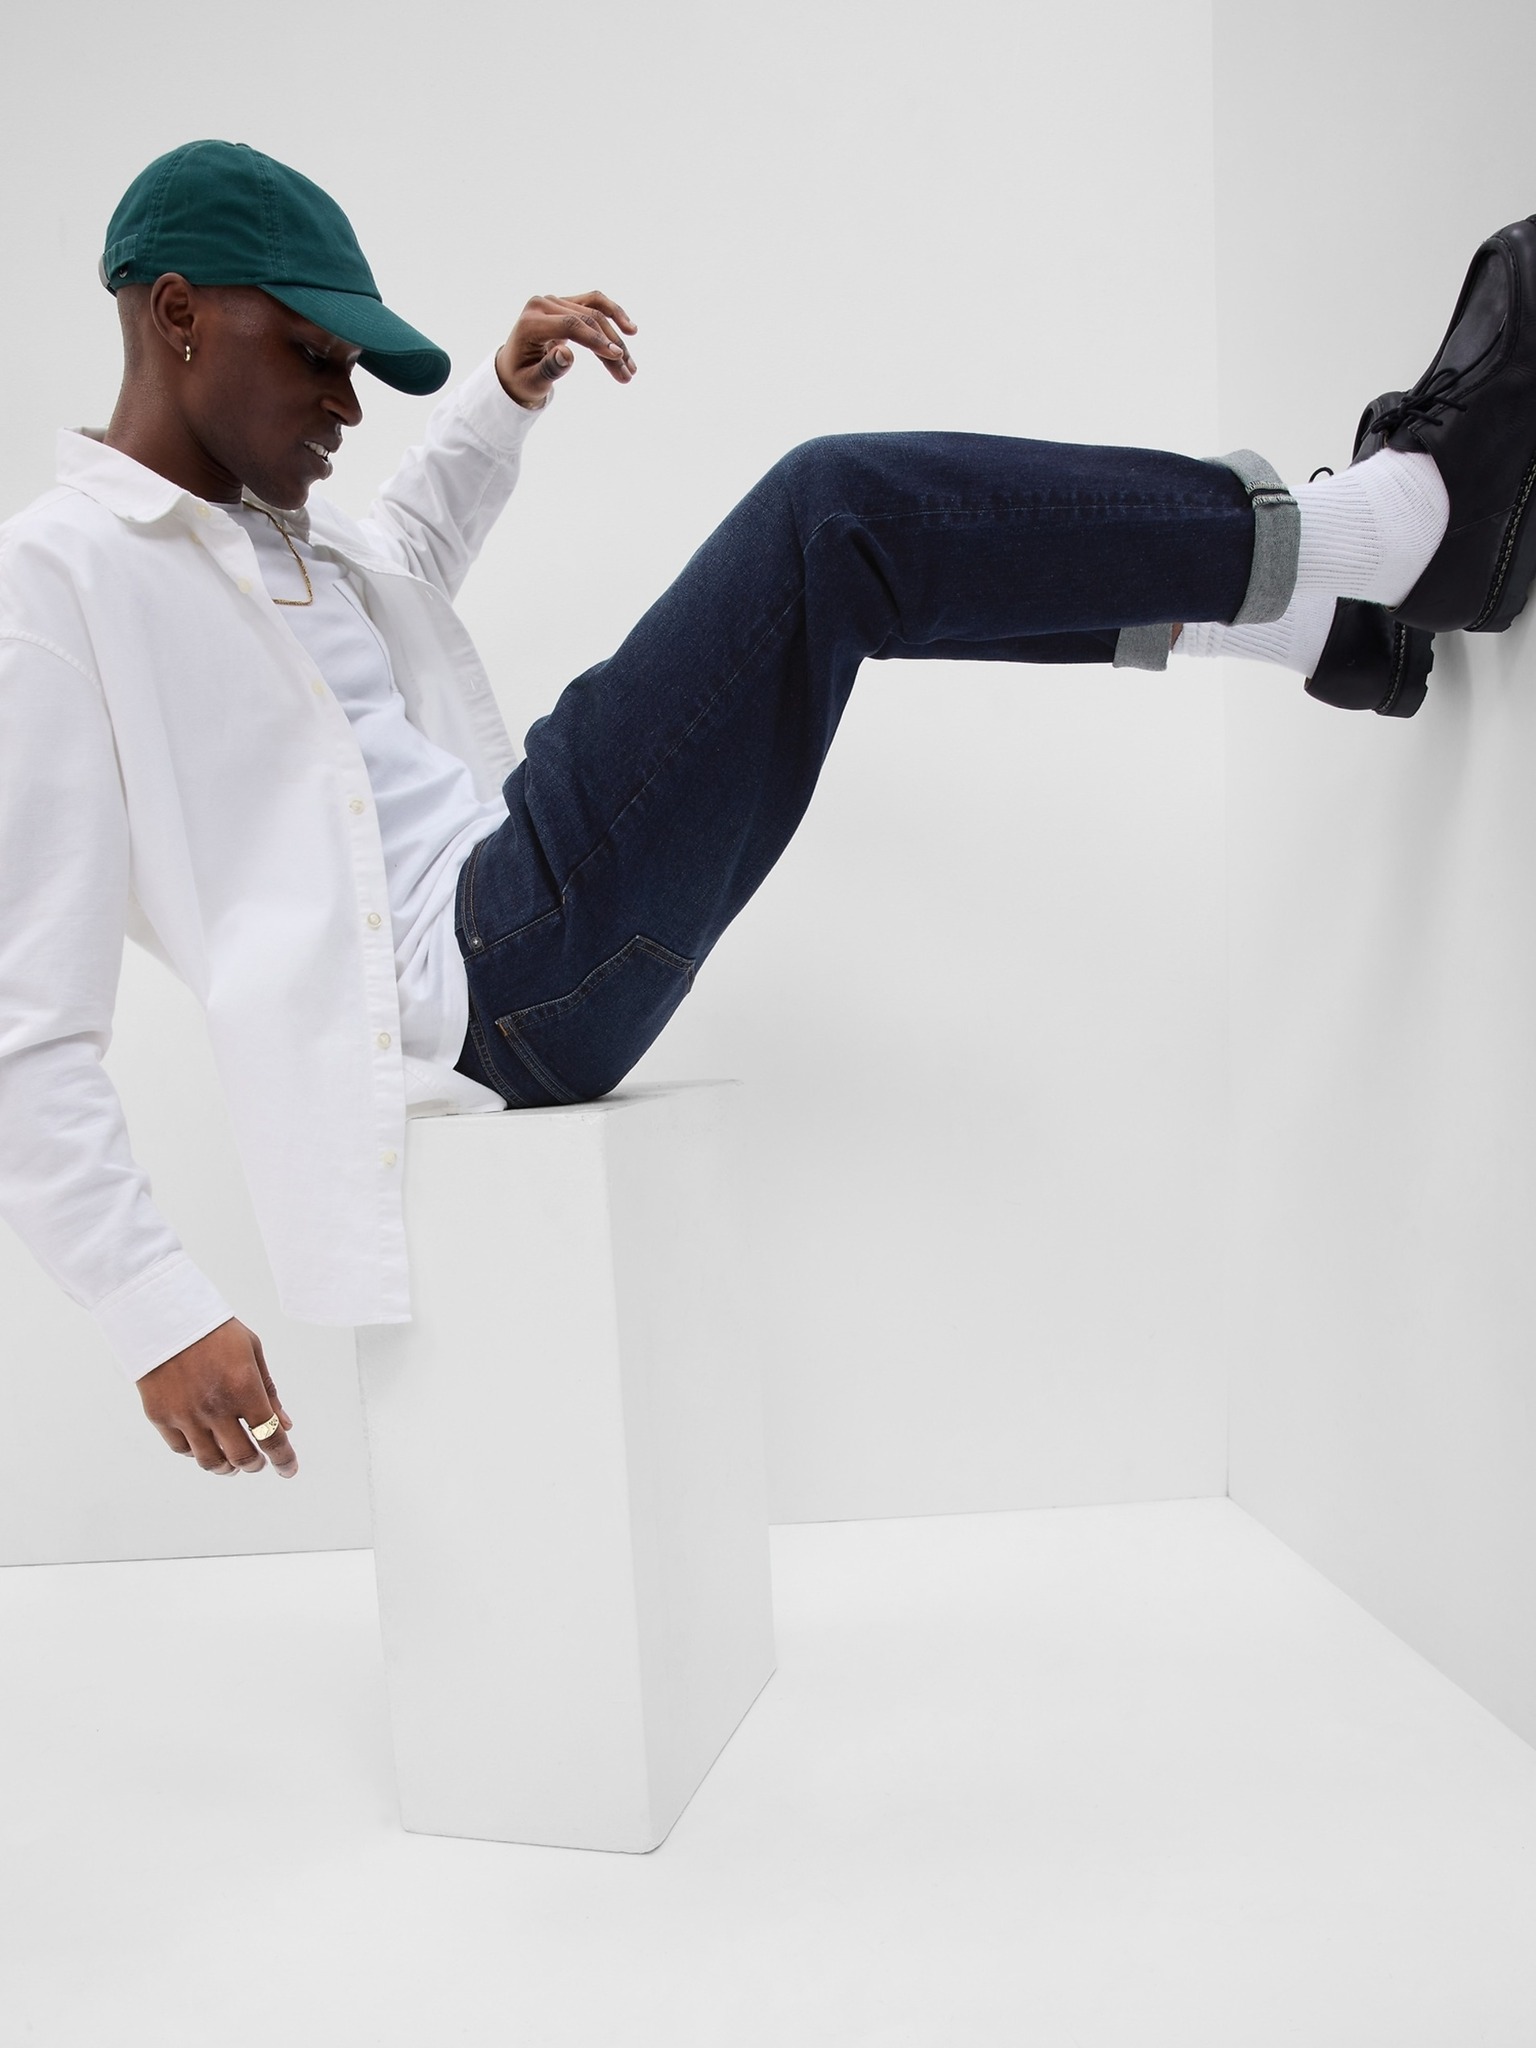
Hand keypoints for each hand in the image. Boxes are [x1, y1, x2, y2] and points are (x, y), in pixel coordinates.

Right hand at [138, 1318, 297, 1478]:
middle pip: (242, 1456)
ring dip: (227, 1467)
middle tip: (259, 1462)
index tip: (289, 1470)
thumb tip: (285, 1425)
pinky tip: (205, 1445)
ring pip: (210, 1461)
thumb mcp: (252, 1351)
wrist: (162, 1316)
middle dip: (255, 1465)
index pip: (270, 1436)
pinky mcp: (160, 1416)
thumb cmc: (214, 1330)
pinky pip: (182, 1449)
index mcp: (243, 1388)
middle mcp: (215, 1407)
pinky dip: (198, 1453)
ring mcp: (185, 1414)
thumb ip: (269, 1391)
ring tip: (233, 1462)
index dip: (284, 1459)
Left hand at [495, 291, 637, 408]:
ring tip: (631, 365)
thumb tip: (567, 354)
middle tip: (628, 374)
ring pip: (595, 314)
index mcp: (530, 323)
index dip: (595, 340)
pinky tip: (630, 328)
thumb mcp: (532, 382)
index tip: (617, 357)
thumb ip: (549, 368)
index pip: (569, 325)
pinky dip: (613, 313)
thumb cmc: (521, 379)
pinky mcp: (565, 304)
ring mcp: (554, 301)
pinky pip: (594, 303)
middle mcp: (542, 305)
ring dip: (617, 338)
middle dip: (611, 347)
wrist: (513, 368)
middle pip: (587, 320)